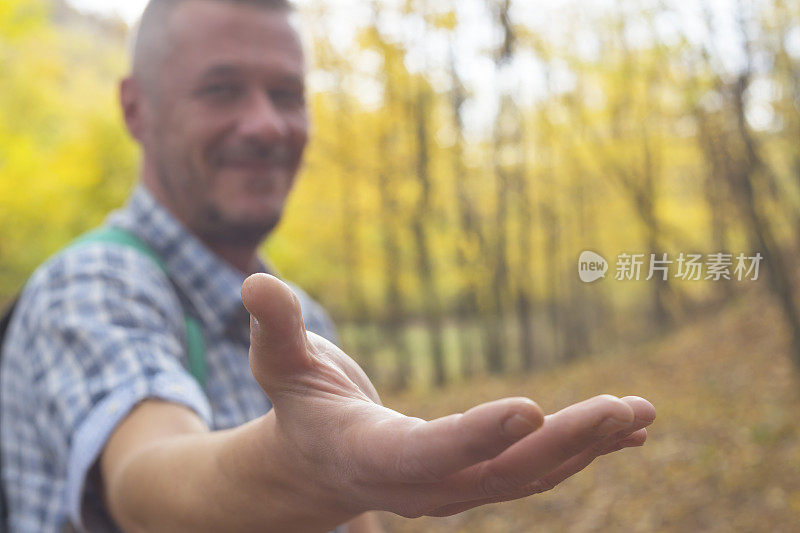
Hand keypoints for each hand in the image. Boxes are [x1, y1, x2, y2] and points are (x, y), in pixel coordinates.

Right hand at [241, 273, 654, 519]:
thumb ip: (275, 328)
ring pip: (529, 477)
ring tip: (640, 413)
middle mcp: (420, 485)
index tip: (528, 410)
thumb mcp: (278, 365)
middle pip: (497, 474)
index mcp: (371, 456)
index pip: (426, 453)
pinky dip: (582, 451)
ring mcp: (454, 489)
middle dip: (560, 443)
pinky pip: (537, 470)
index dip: (474, 436)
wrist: (316, 465)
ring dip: (586, 447)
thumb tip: (254, 282)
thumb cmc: (299, 407)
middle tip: (618, 409)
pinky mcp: (476, 478)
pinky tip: (629, 430)